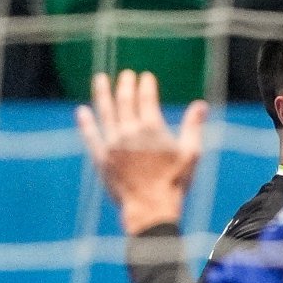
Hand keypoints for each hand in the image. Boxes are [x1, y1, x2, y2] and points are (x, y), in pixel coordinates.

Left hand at [74, 69, 207, 234]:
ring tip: (100, 79)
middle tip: (126, 74)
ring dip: (102, 93)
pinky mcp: (100, 157)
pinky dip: (86, 122)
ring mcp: (112, 143)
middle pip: (124, 100)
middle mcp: (129, 131)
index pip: (146, 98)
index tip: (145, 77)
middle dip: (125, 84)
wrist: (150, 207)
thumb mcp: (191, 153)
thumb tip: (200, 105)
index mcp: (152, 128)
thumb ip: (194, 126)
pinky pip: (90, 135)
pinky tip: (82, 111)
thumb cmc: (174, 182)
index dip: (145, 85)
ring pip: (105, 112)